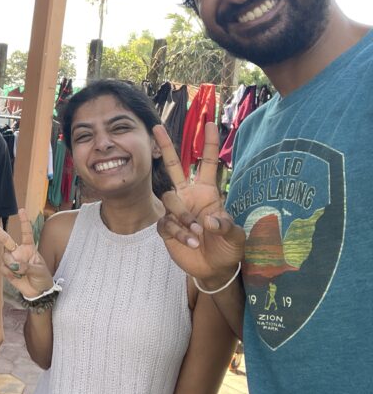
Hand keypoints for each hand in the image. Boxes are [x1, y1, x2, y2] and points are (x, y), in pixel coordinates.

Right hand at [0, 209, 53, 299]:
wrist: (39, 292)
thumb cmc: (42, 278)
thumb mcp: (39, 270)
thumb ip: (27, 266)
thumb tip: (14, 265)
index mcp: (29, 248)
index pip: (26, 232)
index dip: (24, 221)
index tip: (21, 210)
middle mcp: (18, 252)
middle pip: (6, 239)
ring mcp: (12, 261)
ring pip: (4, 257)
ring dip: (11, 264)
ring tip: (20, 272)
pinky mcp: (7, 271)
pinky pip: (3, 268)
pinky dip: (9, 273)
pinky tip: (16, 277)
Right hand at [153, 122, 244, 285]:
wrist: (213, 269)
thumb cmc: (228, 248)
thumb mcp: (236, 237)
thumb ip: (226, 226)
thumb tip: (209, 221)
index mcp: (208, 193)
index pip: (207, 164)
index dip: (209, 145)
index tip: (209, 124)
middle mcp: (189, 197)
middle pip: (174, 166)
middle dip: (166, 146)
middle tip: (157, 128)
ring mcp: (176, 211)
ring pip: (169, 199)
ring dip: (182, 215)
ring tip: (196, 233)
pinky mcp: (166, 228)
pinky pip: (165, 223)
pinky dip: (178, 232)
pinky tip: (189, 242)